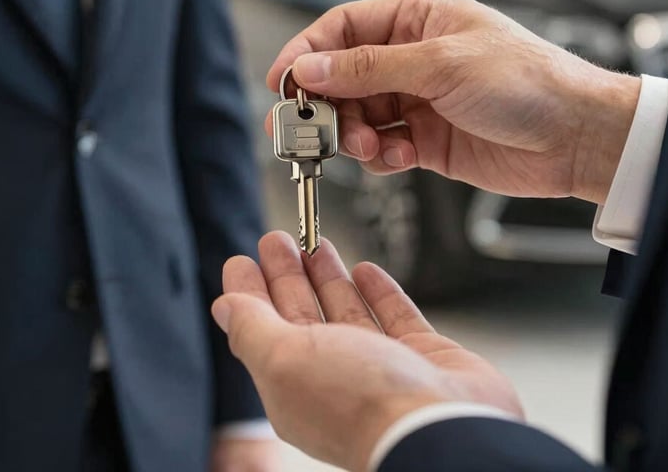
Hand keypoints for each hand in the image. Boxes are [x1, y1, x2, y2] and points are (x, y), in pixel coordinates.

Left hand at [211, 232, 521, 471]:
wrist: (444, 429)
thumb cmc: (361, 402)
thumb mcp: (286, 360)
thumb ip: (252, 329)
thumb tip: (223, 306)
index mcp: (294, 384)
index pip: (262, 328)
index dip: (250, 292)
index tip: (242, 260)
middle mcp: (334, 377)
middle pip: (302, 315)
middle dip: (286, 274)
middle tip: (276, 239)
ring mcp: (380, 368)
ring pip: (345, 311)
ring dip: (327, 276)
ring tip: (314, 243)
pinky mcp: (421, 357)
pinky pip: (393, 316)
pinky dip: (378, 291)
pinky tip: (366, 269)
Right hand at [267, 0, 639, 203]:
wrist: (576, 137)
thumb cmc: (527, 81)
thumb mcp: (440, 64)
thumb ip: (368, 68)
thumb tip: (309, 66)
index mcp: (417, 18)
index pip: (342, 28)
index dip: (306, 53)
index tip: (281, 82)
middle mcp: (412, 57)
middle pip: (342, 75)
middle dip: (326, 103)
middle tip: (312, 128)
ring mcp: (417, 99)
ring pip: (357, 114)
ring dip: (352, 134)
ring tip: (366, 145)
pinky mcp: (425, 138)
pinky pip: (381, 146)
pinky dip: (380, 155)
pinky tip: (399, 156)